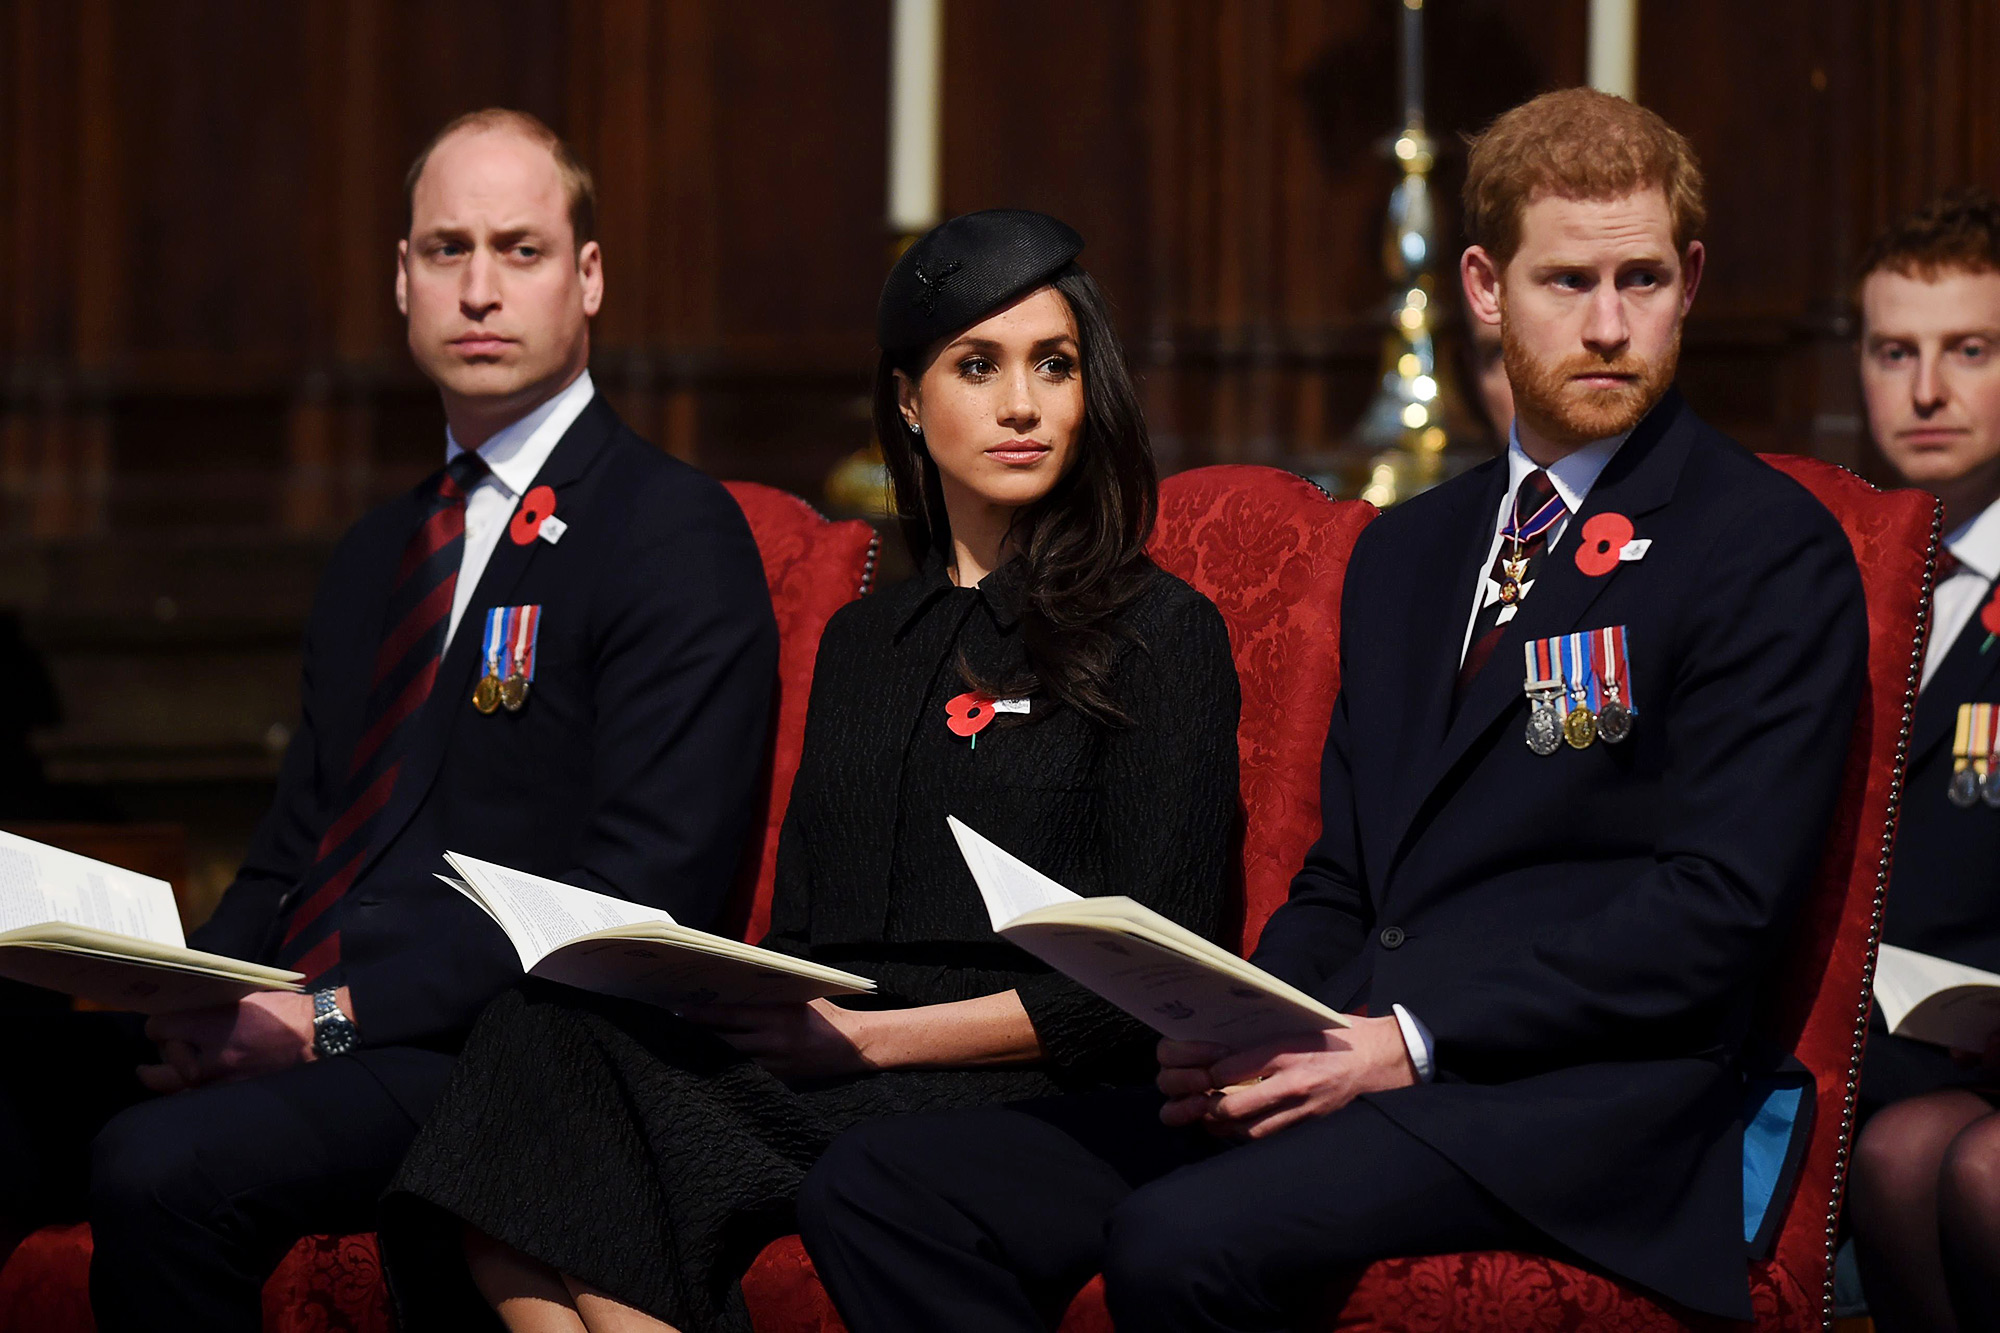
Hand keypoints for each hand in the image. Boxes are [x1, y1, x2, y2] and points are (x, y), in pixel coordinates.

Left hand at [137, 988, 338, 1092]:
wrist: (317, 1036)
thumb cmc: (284, 1011)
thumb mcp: (246, 995)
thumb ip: (212, 1005)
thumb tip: (185, 1007)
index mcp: (214, 1026)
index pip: (159, 1029)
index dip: (157, 1025)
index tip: (163, 1024)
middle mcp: (212, 1058)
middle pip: (158, 1068)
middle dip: (156, 1059)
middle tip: (162, 1051)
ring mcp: (222, 1083)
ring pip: (174, 1091)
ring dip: (167, 1080)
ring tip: (159, 1074)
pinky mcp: (233, 1097)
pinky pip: (196, 1101)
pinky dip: (188, 1093)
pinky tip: (189, 1087)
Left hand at [679, 998, 877, 1080]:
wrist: (853, 1046)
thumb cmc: (825, 1013)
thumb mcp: (800, 993)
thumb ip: (772, 989)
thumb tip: (740, 973)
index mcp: (777, 1015)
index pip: (730, 1016)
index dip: (702, 1015)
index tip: (679, 1010)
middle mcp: (773, 1041)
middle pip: (724, 1041)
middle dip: (699, 1035)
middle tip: (674, 1027)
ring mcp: (775, 1063)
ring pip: (732, 1060)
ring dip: (710, 1052)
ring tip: (687, 1044)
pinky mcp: (779, 1078)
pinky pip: (747, 1072)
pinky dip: (730, 1066)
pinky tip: (715, 1060)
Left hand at [1154, 1015, 1416, 1139]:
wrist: (1381, 1057)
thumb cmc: (1338, 1034)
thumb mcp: (1298, 1022)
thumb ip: (1263, 1035)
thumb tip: (1223, 1040)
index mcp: (1288, 1051)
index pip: (1232, 1068)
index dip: (1207, 1074)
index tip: (1195, 1070)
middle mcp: (1293, 1083)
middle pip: (1234, 1107)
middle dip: (1207, 1106)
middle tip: (1191, 1100)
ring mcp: (1302, 1108)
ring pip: (1248, 1129)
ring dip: (1221, 1126)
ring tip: (1205, 1115)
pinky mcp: (1309, 1123)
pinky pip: (1268, 1135)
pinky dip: (1245, 1133)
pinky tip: (1233, 1126)